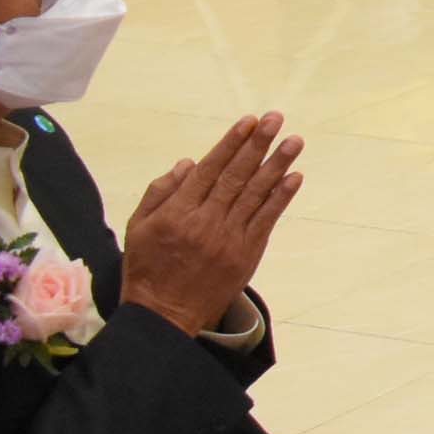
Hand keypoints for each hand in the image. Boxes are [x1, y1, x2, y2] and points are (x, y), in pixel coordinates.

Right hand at [119, 114, 305, 335]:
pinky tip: (294, 177)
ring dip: (277, 164)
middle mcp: (205, 221)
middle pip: (236, 176)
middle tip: (276, 119)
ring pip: (255, 194)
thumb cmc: (148, 268)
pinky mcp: (246, 254)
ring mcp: (229, 238)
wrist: (165, 315)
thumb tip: (188, 163)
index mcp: (177, 212)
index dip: (231, 143)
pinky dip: (281, 197)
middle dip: (257, 145)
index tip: (248, 122)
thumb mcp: (139, 228)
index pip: (209, 170)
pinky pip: (266, 220)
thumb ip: (160, 192)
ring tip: (294, 140)